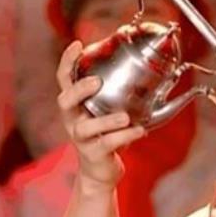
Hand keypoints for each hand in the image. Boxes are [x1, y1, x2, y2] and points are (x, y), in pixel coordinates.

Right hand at [56, 41, 146, 191]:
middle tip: (97, 82)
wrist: (100, 172)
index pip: (64, 80)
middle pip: (65, 101)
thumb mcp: (109, 112)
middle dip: (79, 90)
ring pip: (85, 127)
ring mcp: (81, 139)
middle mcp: (72, 120)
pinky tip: (140, 131)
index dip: (68, 62)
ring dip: (105, 120)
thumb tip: (151, 70)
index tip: (78, 44)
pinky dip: (125, 137)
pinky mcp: (93, 154)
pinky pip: (107, 144)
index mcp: (74, 106)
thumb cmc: (107, 135)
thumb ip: (119, 95)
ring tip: (125, 117)